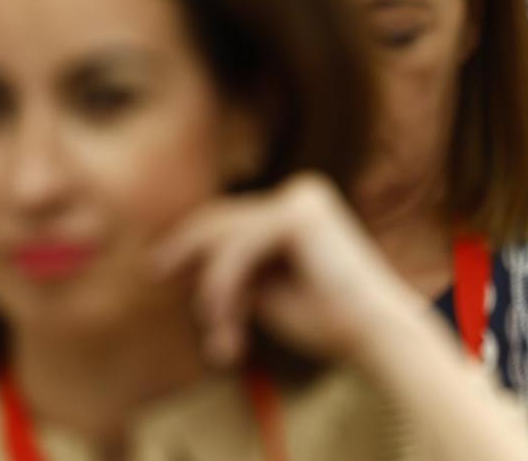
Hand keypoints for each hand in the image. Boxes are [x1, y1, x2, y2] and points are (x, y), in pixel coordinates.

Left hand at [152, 173, 418, 367]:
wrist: (371, 333)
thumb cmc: (327, 321)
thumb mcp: (267, 288)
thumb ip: (236, 267)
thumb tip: (187, 254)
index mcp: (301, 206)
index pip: (233, 219)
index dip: (192, 242)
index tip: (160, 267)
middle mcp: (302, 193)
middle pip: (223, 219)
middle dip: (189, 254)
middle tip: (156, 272)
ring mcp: (302, 198)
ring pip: (226, 238)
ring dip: (213, 290)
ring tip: (220, 334)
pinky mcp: (298, 215)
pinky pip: (238, 250)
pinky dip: (225, 288)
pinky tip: (226, 320)